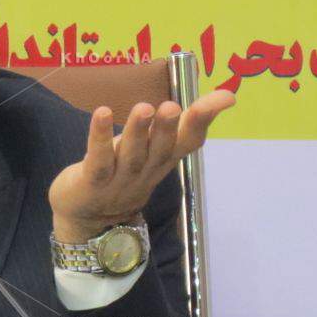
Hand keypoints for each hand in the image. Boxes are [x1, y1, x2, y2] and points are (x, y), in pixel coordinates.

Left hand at [48, 91, 235, 242]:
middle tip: (172, 106)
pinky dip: (101, 137)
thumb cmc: (122, 173)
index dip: (204, 120)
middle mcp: (146, 170)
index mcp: (163, 160)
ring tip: (144, 108)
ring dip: (139, 131)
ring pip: (132, 155)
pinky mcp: (93, 181)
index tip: (227, 97)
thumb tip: (203, 97)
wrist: (90, 218)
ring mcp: (120, 178)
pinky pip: (99, 159)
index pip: (188, 141)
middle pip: (160, 149)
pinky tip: (102, 113)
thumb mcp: (151, 151)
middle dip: (168, 127)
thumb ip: (172, 126)